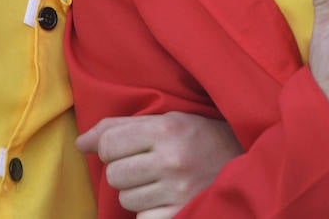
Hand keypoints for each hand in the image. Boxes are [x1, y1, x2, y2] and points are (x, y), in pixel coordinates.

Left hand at [77, 112, 241, 217]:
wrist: (248, 162)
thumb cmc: (200, 138)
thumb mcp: (168, 120)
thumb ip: (121, 126)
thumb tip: (80, 143)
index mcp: (167, 129)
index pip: (108, 144)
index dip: (108, 148)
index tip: (122, 149)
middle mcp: (172, 160)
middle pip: (114, 174)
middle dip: (124, 171)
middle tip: (145, 166)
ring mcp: (179, 191)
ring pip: (126, 199)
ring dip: (136, 192)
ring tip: (158, 182)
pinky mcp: (182, 214)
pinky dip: (149, 212)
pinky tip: (166, 199)